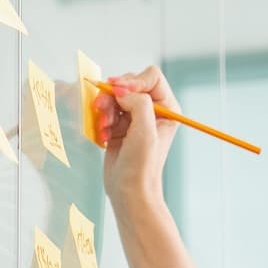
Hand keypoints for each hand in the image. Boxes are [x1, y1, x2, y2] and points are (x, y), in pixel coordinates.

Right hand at [92, 66, 180, 212]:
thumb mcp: (145, 130)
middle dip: (113, 96)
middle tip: (104, 111)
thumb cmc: (142, 166)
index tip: (119, 92)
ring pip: (113, 96)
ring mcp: (134, 117)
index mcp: (167, 108)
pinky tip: (103, 136)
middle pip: (128, 83)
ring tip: (104, 127)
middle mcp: (152, 110)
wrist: (129, 191)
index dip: (133, 80)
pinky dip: (100, 119)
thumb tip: (120, 89)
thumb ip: (138, 102)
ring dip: (104, 108)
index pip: (151, 77)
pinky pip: (105, 110)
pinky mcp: (119, 125)